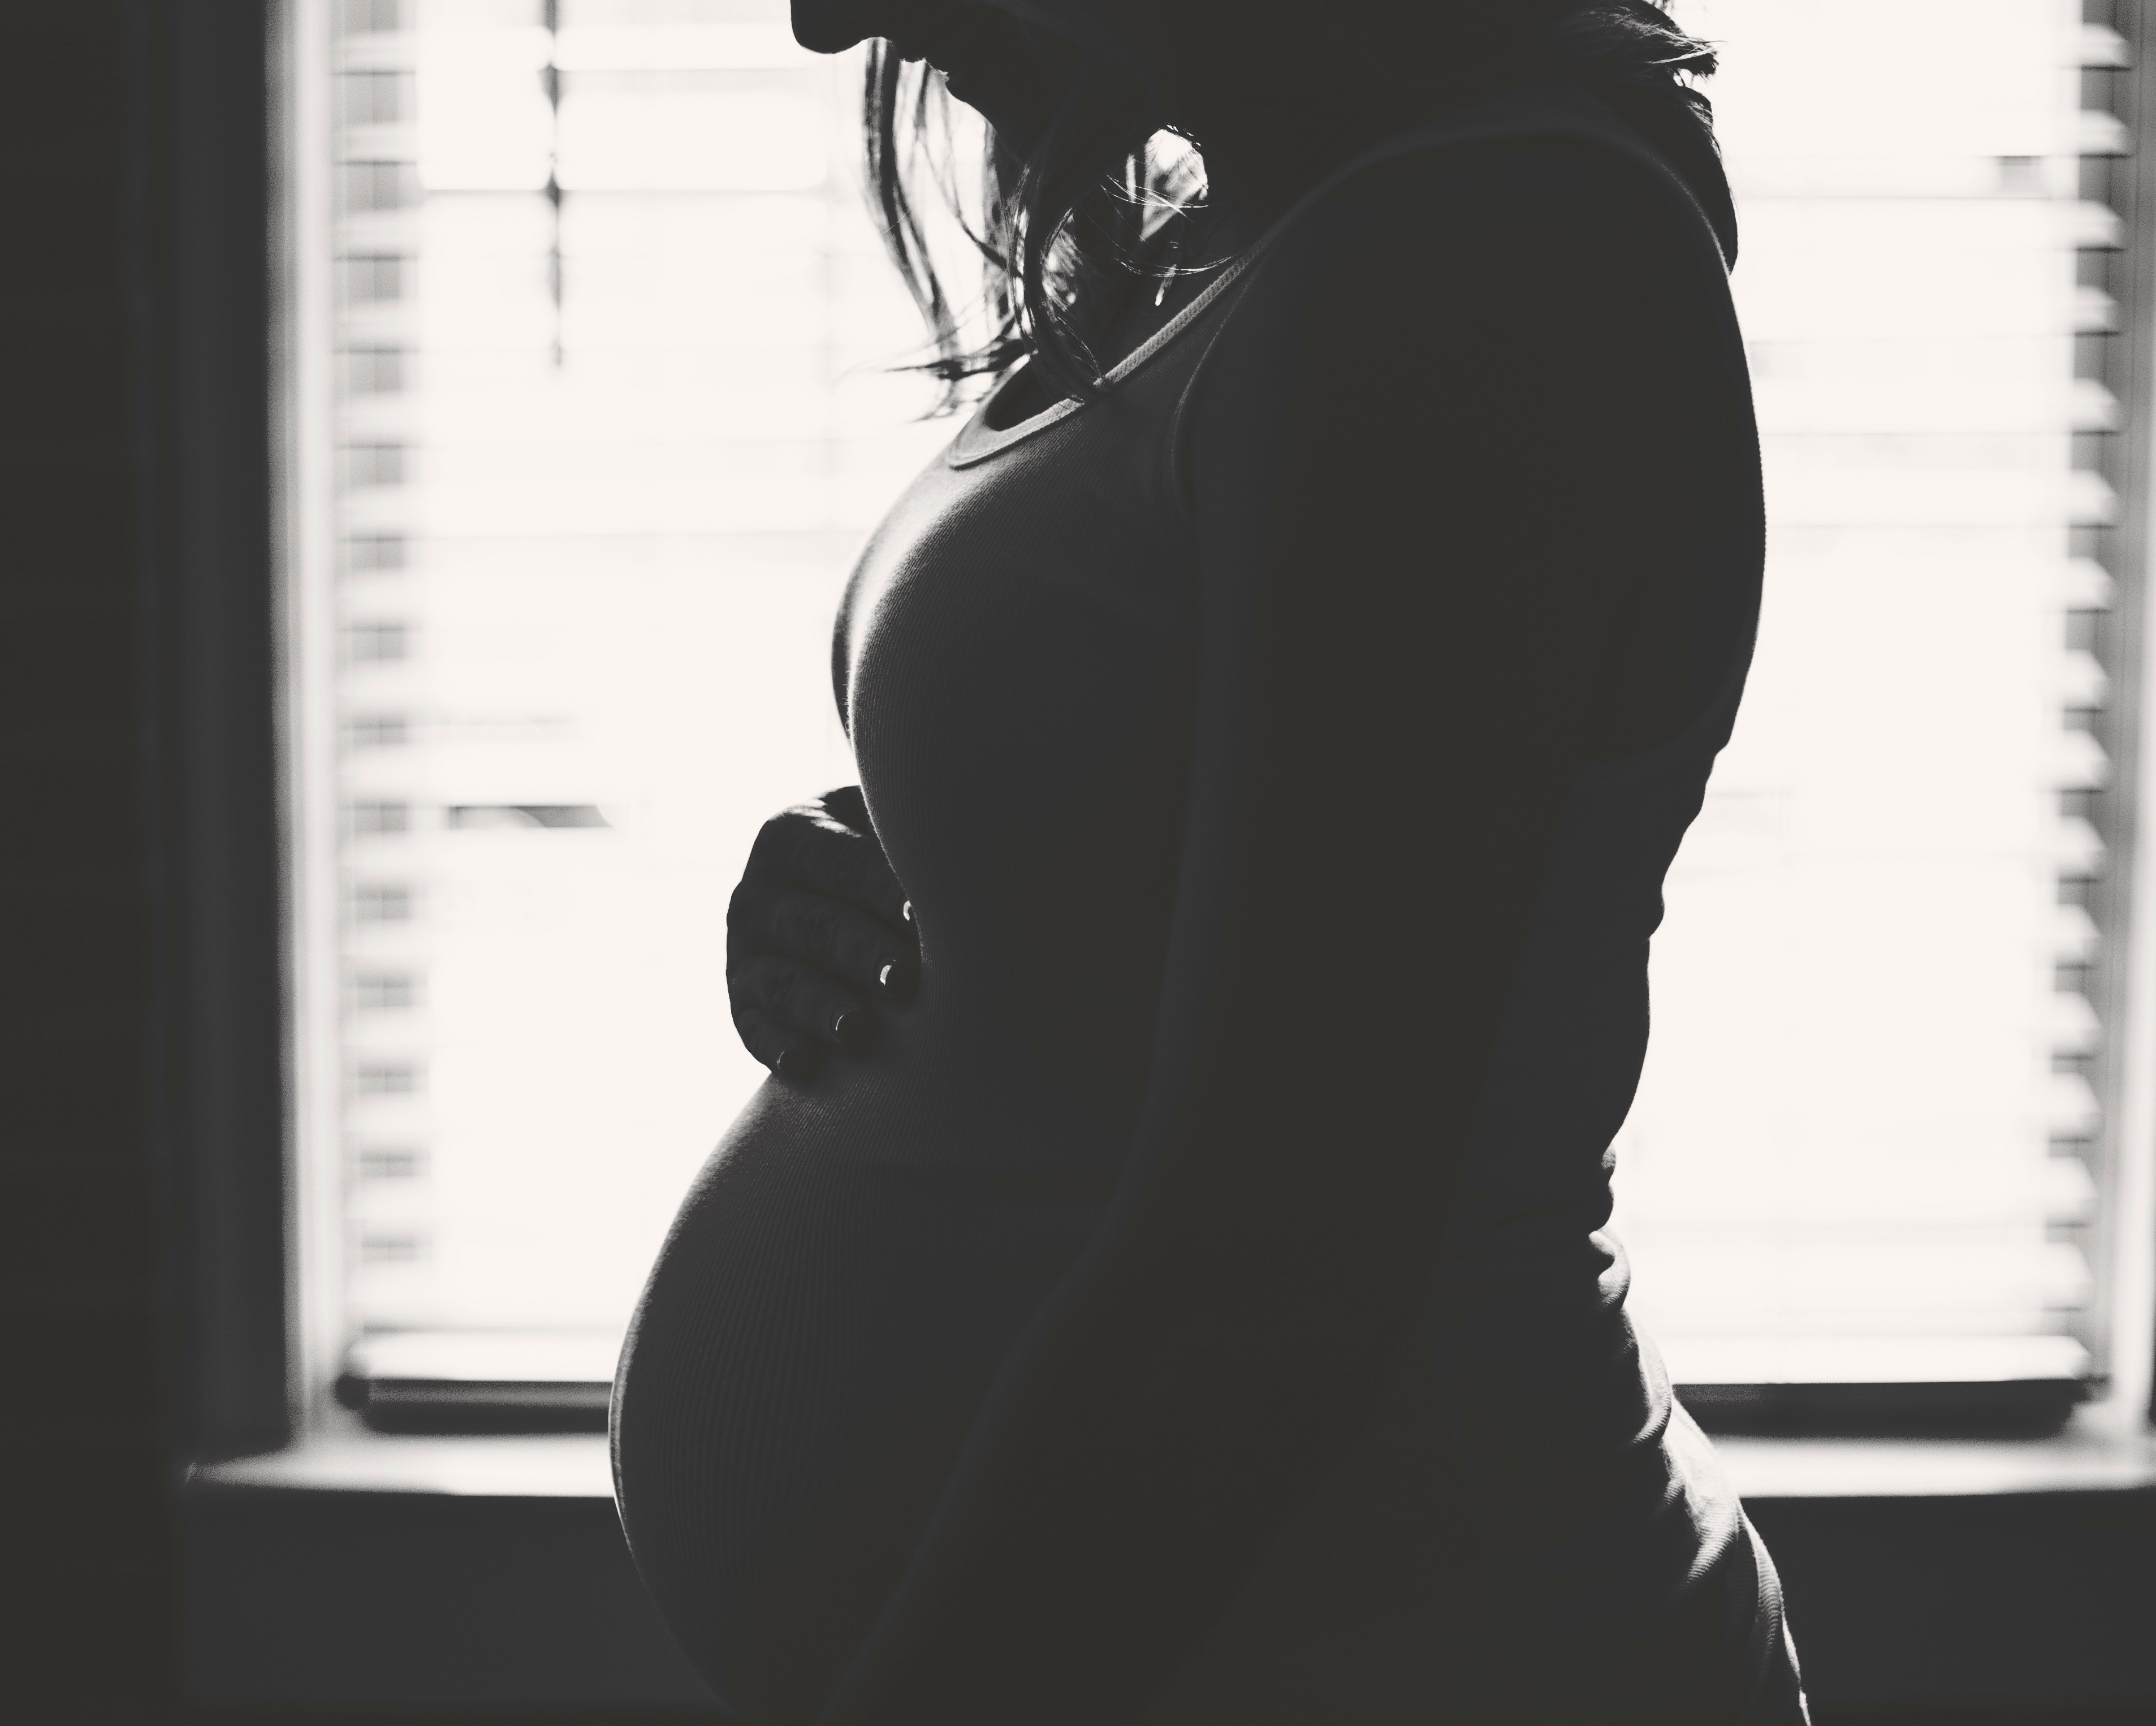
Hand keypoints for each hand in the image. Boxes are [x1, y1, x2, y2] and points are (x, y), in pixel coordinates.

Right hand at [726, 786, 917, 1080]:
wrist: (835, 899)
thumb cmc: (883, 860)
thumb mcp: (885, 833)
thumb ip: (913, 843)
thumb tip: (966, 869)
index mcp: (793, 835)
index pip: (840, 863)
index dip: (882, 890)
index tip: (922, 918)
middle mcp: (756, 893)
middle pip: (814, 926)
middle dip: (861, 954)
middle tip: (905, 980)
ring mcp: (743, 953)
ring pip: (782, 981)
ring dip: (821, 1007)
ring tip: (859, 1030)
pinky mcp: (744, 1005)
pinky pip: (755, 1029)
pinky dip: (777, 1046)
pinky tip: (805, 1062)